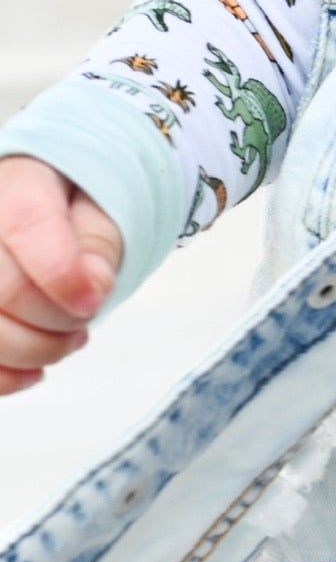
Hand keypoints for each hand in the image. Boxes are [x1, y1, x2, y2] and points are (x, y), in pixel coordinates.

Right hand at [0, 156, 122, 396]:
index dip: (63, 275)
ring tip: (67, 337)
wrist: (42, 215)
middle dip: (59, 319)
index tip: (91, 301)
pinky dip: (6, 376)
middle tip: (84, 318)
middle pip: (7, 291)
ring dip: (37, 350)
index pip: (26, 226)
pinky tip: (33, 369)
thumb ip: (98, 243)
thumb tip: (89, 286)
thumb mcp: (100, 211)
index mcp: (12, 184)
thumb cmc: (71, 213)